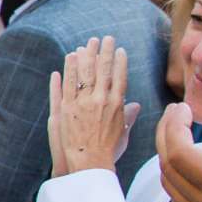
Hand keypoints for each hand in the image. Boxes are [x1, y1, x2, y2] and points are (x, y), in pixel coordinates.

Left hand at [47, 37, 139, 176]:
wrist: (88, 163)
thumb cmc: (108, 151)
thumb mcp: (122, 133)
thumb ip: (128, 116)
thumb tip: (135, 105)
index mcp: (116, 105)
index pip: (119, 77)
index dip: (119, 62)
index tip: (119, 49)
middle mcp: (101, 100)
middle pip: (102, 70)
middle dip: (103, 52)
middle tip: (104, 38)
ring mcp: (82, 103)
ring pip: (84, 73)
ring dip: (86, 55)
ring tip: (86, 43)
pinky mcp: (66, 108)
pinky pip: (68, 83)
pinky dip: (69, 69)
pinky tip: (70, 57)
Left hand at [157, 102, 201, 201]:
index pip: (180, 153)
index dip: (174, 126)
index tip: (182, 107)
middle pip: (169, 167)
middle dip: (166, 135)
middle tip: (175, 113)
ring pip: (171, 186)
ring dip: (169, 157)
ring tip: (180, 134)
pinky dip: (177, 179)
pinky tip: (193, 167)